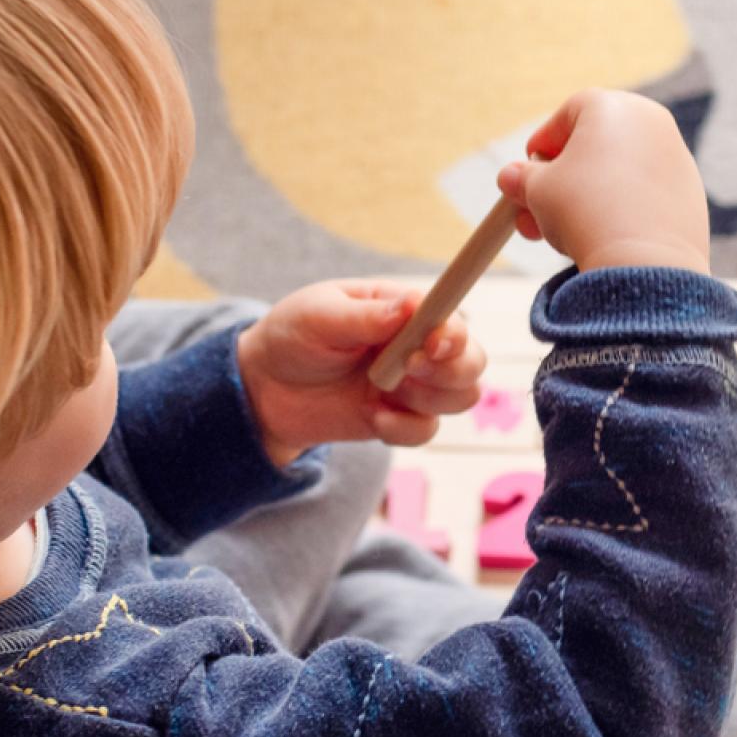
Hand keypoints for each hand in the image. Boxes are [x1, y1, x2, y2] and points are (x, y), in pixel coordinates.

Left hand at [235, 281, 486, 464]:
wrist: (263, 390)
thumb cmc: (292, 337)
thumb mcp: (318, 316)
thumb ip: (366, 316)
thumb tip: (412, 305)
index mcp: (404, 309)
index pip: (452, 317)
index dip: (453, 332)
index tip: (432, 342)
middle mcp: (418, 346)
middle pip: (473, 361)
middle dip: (451, 369)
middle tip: (408, 369)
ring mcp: (412, 385)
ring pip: (462, 397)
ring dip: (428, 397)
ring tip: (381, 390)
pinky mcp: (399, 418)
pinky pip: (427, 431)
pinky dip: (404, 428)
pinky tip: (372, 415)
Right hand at [494, 89, 710, 273]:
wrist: (645, 259)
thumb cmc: (585, 211)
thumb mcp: (538, 191)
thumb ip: (522, 178)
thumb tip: (509, 178)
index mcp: (611, 105)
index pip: (567, 114)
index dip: (543, 143)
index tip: (528, 169)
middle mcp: (650, 120)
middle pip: (596, 143)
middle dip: (562, 178)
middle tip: (536, 210)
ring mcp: (676, 155)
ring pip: (621, 170)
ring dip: (590, 195)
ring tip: (563, 231)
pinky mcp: (691, 190)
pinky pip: (645, 193)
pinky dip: (623, 207)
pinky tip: (604, 235)